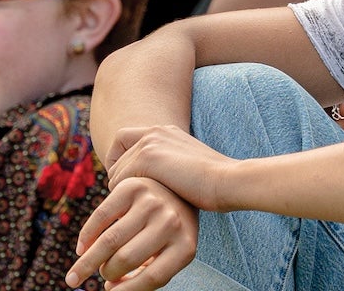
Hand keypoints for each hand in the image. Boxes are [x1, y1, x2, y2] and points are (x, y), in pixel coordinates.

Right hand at [69, 176, 197, 290]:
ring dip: (90, 261)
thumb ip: (144, 274)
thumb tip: (111, 287)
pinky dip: (85, 238)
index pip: (153, 277)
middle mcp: (171, 222)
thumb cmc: (166, 233)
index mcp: (184, 245)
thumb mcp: (166, 255)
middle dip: (107, 273)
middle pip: (126, 259)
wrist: (174, 190)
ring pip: (109, 241)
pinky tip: (81, 250)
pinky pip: (100, 217)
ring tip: (82, 270)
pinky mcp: (132, 188)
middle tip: (103, 275)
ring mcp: (152, 203)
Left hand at [104, 125, 233, 211]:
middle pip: (117, 158)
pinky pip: (119, 182)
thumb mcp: (189, 168)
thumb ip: (170, 167)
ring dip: (121, 193)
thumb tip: (155, 185)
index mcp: (165, 131)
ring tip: (132, 211)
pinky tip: (137, 211)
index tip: (125, 181)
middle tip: (126, 202)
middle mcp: (155, 132)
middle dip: (118, 181)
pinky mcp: (148, 158)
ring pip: (115, 173)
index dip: (119, 160)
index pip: (123, 139)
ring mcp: (150, 143)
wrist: (228, 181)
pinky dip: (123, 199)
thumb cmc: (215, 184)